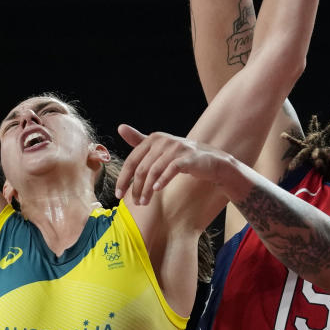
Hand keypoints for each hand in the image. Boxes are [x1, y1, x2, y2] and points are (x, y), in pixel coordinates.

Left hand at [115, 123, 230, 202]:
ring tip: (144, 202)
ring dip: (147, 190)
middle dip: (136, 187)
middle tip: (134, 202)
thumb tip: (120, 127)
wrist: (211, 161)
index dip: (123, 178)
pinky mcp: (188, 157)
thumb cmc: (181, 156)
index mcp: (153, 138)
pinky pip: (171, 169)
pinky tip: (156, 190)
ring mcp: (176, 148)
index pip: (132, 160)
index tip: (118, 193)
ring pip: (154, 171)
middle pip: (142, 168)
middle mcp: (163, 141)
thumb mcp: (159, 148)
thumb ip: (139, 139)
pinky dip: (162, 180)